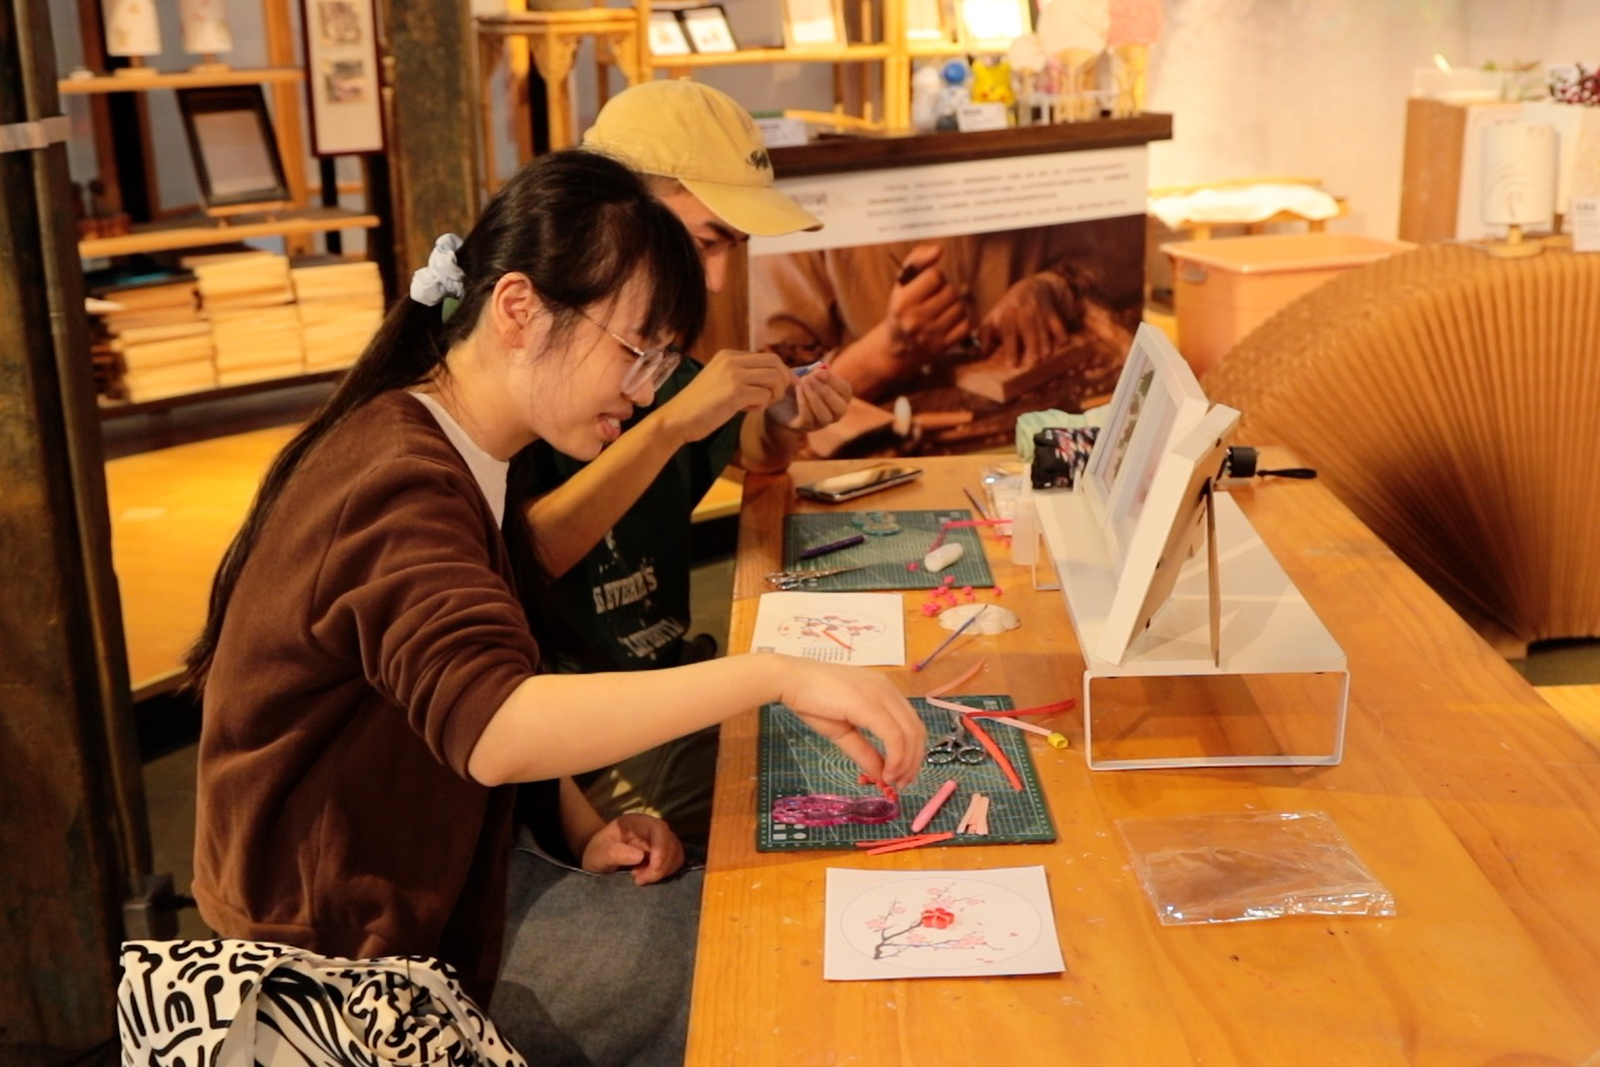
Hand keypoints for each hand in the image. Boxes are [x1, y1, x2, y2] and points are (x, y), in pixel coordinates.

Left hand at [579, 813, 685, 885]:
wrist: (600, 855)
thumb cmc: (598, 852)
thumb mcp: (598, 854)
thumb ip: (614, 853)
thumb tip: (639, 856)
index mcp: (636, 823)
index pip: (658, 829)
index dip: (661, 848)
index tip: (654, 868)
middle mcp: (652, 827)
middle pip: (670, 844)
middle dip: (660, 866)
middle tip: (638, 879)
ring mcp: (660, 839)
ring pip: (676, 854)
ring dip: (663, 870)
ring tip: (641, 877)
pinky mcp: (665, 851)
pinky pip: (675, 861)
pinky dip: (666, 872)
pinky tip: (648, 875)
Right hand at [659, 350, 792, 444]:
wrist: (677, 419)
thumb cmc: (699, 405)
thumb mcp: (720, 380)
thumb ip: (742, 375)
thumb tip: (772, 378)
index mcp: (728, 355)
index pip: (768, 357)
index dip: (782, 372)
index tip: (786, 386)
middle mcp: (731, 360)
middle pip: (775, 363)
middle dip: (783, 381)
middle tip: (775, 397)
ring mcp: (733, 374)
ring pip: (774, 379)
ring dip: (772, 395)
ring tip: (757, 404)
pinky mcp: (734, 392)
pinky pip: (764, 396)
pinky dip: (761, 406)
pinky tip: (746, 410)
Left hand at [764, 363, 852, 431]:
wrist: (774, 394)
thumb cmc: (795, 382)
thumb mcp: (805, 373)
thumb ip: (815, 370)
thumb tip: (824, 368)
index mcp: (838, 399)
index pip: (846, 392)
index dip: (834, 381)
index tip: (819, 371)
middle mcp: (832, 414)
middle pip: (840, 409)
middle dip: (826, 392)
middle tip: (809, 378)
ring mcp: (818, 423)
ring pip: (825, 417)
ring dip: (814, 398)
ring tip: (803, 382)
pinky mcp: (802, 427)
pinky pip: (807, 418)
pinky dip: (803, 402)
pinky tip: (797, 389)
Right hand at [771, 656, 926, 787]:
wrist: (789, 680)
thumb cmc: (811, 701)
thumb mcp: (843, 731)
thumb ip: (865, 751)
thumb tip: (881, 775)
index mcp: (885, 691)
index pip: (912, 724)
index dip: (913, 754)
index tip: (901, 776)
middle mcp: (888, 690)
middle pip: (917, 730)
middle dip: (914, 762)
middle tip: (901, 784)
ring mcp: (881, 695)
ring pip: (910, 734)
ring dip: (906, 763)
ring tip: (892, 781)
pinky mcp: (869, 704)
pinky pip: (893, 736)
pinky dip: (895, 758)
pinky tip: (885, 773)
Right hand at [885, 243, 971, 366]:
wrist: (896, 347)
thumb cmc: (902, 309)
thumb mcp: (902, 283)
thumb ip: (917, 260)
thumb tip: (938, 249)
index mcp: (903, 302)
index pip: (935, 276)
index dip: (935, 276)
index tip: (928, 284)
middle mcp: (915, 321)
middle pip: (950, 291)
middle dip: (946, 290)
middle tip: (936, 297)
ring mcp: (930, 336)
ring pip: (960, 307)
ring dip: (955, 305)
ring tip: (942, 309)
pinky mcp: (943, 347)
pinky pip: (966, 324)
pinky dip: (961, 320)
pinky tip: (950, 320)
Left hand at [978, 271, 1080, 367]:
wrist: (1031, 287)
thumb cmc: (1007, 310)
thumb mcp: (992, 319)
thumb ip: (985, 336)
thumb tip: (979, 356)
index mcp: (1007, 315)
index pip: (1009, 333)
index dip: (1010, 349)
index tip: (1011, 365)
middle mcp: (1024, 313)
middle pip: (1028, 331)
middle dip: (1031, 347)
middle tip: (1032, 364)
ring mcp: (1039, 313)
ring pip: (1043, 330)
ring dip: (1045, 343)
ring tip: (1045, 357)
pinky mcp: (1052, 313)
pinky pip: (1058, 324)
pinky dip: (1061, 333)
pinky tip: (1063, 344)